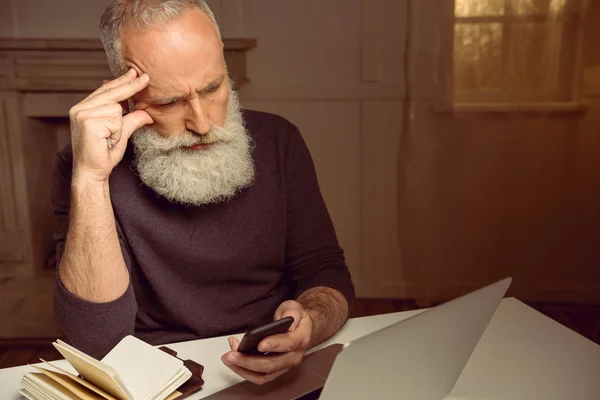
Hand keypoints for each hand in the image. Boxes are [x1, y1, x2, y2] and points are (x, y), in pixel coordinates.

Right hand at [69, 68, 152, 182]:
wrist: (91, 173)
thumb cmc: (103, 155)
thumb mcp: (121, 134)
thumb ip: (131, 120)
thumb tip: (147, 113)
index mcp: (84, 108)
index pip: (106, 91)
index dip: (121, 82)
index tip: (134, 73)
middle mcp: (80, 108)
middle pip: (111, 93)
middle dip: (130, 88)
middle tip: (145, 77)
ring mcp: (82, 114)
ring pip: (116, 109)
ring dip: (118, 127)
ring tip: (108, 139)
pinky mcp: (88, 122)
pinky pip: (115, 120)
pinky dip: (116, 132)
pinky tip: (106, 141)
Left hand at [221, 300, 314, 384]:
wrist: (303, 330)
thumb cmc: (296, 319)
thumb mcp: (295, 308)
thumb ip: (292, 312)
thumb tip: (287, 320)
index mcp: (300, 339)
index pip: (288, 344)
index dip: (274, 344)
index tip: (259, 343)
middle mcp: (294, 357)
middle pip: (271, 364)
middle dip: (248, 361)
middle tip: (231, 355)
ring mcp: (284, 366)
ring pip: (263, 375)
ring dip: (243, 369)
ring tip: (228, 359)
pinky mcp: (275, 371)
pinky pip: (259, 376)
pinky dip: (244, 370)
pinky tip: (234, 360)